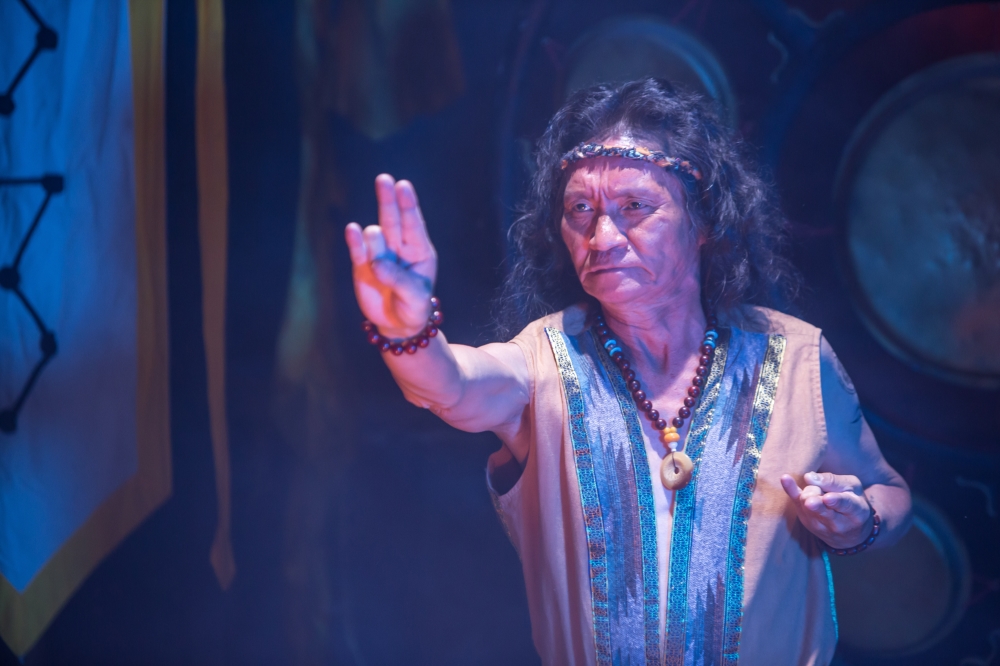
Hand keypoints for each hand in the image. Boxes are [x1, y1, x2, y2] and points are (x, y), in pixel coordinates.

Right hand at [345, 175, 437, 338]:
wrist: (397, 326)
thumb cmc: (414, 308)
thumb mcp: (415, 297)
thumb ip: (398, 279)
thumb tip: (376, 263)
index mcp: (420, 250)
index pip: (414, 224)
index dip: (408, 204)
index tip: (403, 185)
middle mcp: (399, 247)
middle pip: (392, 218)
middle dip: (388, 199)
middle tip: (384, 179)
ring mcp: (379, 254)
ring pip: (374, 235)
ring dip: (375, 246)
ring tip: (379, 267)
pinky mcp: (362, 265)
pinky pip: (357, 249)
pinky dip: (355, 240)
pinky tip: (352, 230)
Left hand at [780, 471, 872, 548]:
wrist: (851, 534)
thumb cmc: (853, 502)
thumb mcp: (853, 488)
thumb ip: (834, 481)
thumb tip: (809, 477)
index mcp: (856, 511)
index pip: (845, 505)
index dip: (836, 501)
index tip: (827, 498)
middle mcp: (838, 522)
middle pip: (822, 509)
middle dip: (816, 502)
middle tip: (815, 499)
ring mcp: (820, 525)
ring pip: (808, 507)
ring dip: (808, 494)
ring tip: (816, 492)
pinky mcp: (807, 521)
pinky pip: (797, 504)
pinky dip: (791, 491)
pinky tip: (785, 479)